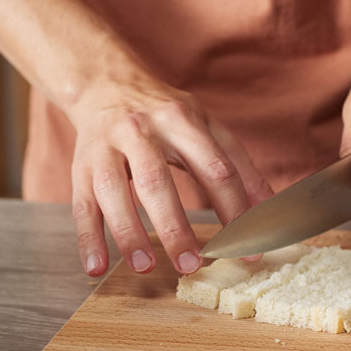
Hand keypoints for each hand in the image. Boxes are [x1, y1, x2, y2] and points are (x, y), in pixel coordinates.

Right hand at [66, 67, 272, 276]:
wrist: (105, 83)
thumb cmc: (163, 112)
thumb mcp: (205, 125)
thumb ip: (238, 164)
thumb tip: (271, 208)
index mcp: (181, 119)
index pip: (213, 168)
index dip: (234, 209)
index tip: (247, 250)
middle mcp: (140, 131)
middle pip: (156, 180)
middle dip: (174, 225)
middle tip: (191, 265)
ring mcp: (105, 148)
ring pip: (112, 191)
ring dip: (128, 232)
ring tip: (145, 267)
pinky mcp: (79, 165)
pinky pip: (81, 204)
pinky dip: (88, 239)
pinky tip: (96, 267)